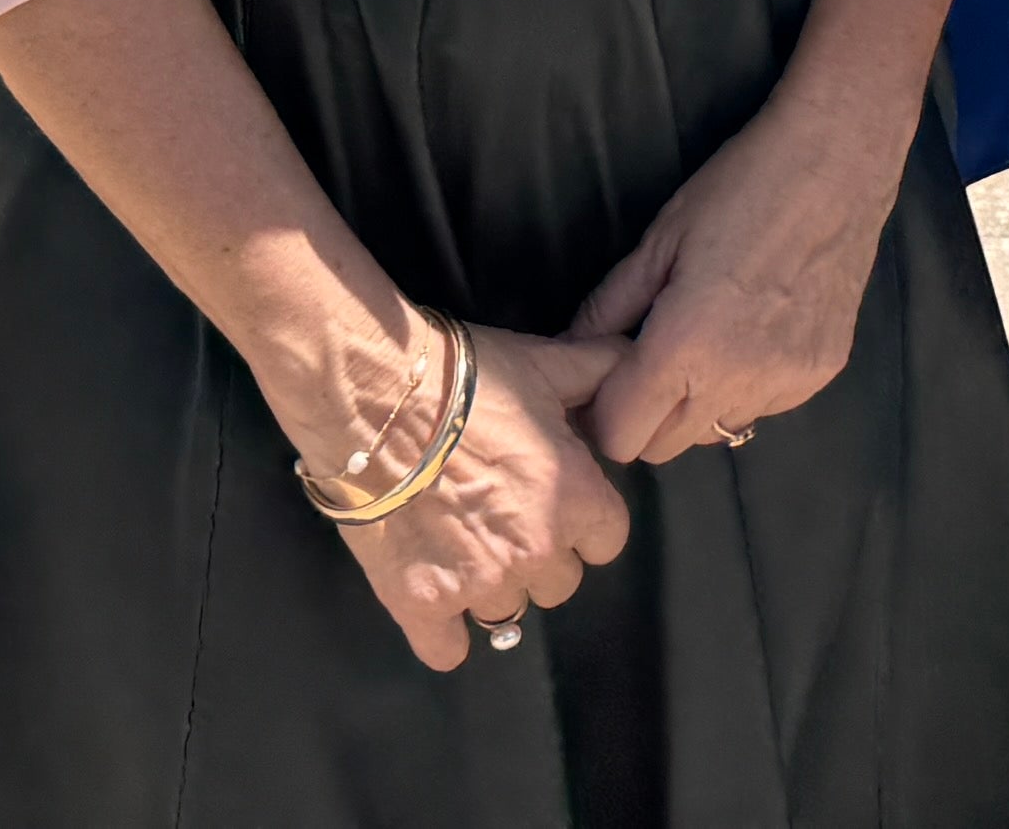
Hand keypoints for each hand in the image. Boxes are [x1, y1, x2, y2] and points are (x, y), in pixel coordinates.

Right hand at [331, 330, 629, 668]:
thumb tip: (633, 358)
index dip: (582, 520)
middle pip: (559, 582)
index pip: (607, 540)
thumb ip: (598, 369)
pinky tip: (433, 597)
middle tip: (499, 515)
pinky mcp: (421, 604)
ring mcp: (479, 584)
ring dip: (490, 584)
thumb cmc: (463, 378)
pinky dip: (441, 632)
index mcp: (576, 499)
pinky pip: (447, 650)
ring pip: (506, 613)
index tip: (554, 501)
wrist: (374, 398)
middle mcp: (536, 551)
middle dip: (537, 553)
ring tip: (458, 541)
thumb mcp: (543, 364)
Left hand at [572, 92, 901, 460]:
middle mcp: (737, 381)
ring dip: (696, 405)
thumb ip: (610, 306)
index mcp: (686, 346)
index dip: (602, 414)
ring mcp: (786, 384)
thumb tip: (570, 349)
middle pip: (665, 448)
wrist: (838, 162)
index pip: (622, 437)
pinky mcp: (821, 375)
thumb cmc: (739, 186)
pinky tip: (752, 331)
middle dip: (643, 416)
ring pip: (717, 433)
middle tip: (645, 362)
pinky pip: (763, 407)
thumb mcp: (660, 238)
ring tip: (703, 342)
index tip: (603, 382)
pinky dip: (745, 386)